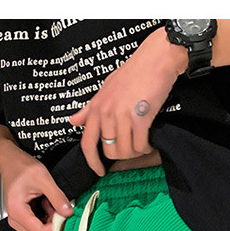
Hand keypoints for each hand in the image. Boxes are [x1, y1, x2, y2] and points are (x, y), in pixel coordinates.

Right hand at [0, 141, 73, 230]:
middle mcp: (15, 221)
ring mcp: (19, 222)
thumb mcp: (43, 178)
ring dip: (51, 224)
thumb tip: (68, 213)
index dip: (56, 228)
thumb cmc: (21, 167)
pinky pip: (38, 230)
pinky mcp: (23, 221)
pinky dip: (47, 221)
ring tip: (51, 205)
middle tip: (59, 212)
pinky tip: (47, 206)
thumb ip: (57, 197)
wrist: (11, 161)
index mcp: (17, 212)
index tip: (65, 216)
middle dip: (53, 229)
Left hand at [67, 26, 185, 176]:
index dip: (92, 162)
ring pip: (125, 150)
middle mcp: (106, 113)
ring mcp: (122, 116)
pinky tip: (149, 141)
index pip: (87, 143)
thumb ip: (89, 108)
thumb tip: (73, 121)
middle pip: (109, 151)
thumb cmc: (133, 73)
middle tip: (131, 149)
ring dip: (135, 152)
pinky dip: (146, 147)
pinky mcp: (140, 118)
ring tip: (141, 144)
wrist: (156, 59)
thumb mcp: (106, 88)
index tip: (99, 171)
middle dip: (122, 156)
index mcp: (96, 107)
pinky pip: (140, 145)